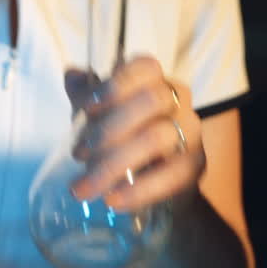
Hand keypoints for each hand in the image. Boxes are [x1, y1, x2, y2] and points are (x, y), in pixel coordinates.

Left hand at [63, 56, 204, 210]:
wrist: (152, 183)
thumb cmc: (122, 139)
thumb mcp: (99, 117)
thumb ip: (86, 97)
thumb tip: (71, 75)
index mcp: (155, 81)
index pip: (146, 67)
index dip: (115, 85)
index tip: (86, 110)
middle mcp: (178, 102)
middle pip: (152, 100)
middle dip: (108, 128)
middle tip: (78, 155)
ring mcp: (191, 133)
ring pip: (158, 138)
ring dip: (114, 163)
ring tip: (85, 186)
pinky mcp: (195, 166)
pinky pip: (171, 176)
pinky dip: (138, 190)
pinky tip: (113, 200)